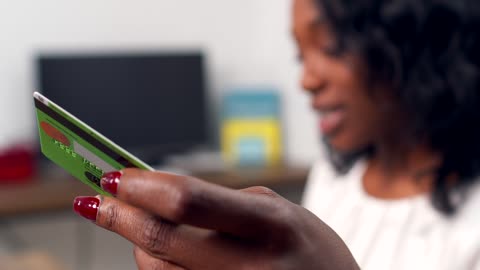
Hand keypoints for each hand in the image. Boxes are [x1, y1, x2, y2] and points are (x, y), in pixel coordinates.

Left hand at [73, 169, 358, 269]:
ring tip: (144, 228)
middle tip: (98, 201)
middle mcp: (252, 267)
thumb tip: (160, 195)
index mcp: (271, 225)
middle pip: (162, 242)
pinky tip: (170, 255)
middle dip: (120, 217)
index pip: (190, 201)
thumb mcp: (282, 214)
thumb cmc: (310, 253)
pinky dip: (160, 267)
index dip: (143, 188)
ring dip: (139, 244)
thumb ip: (224, 205)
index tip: (113, 177)